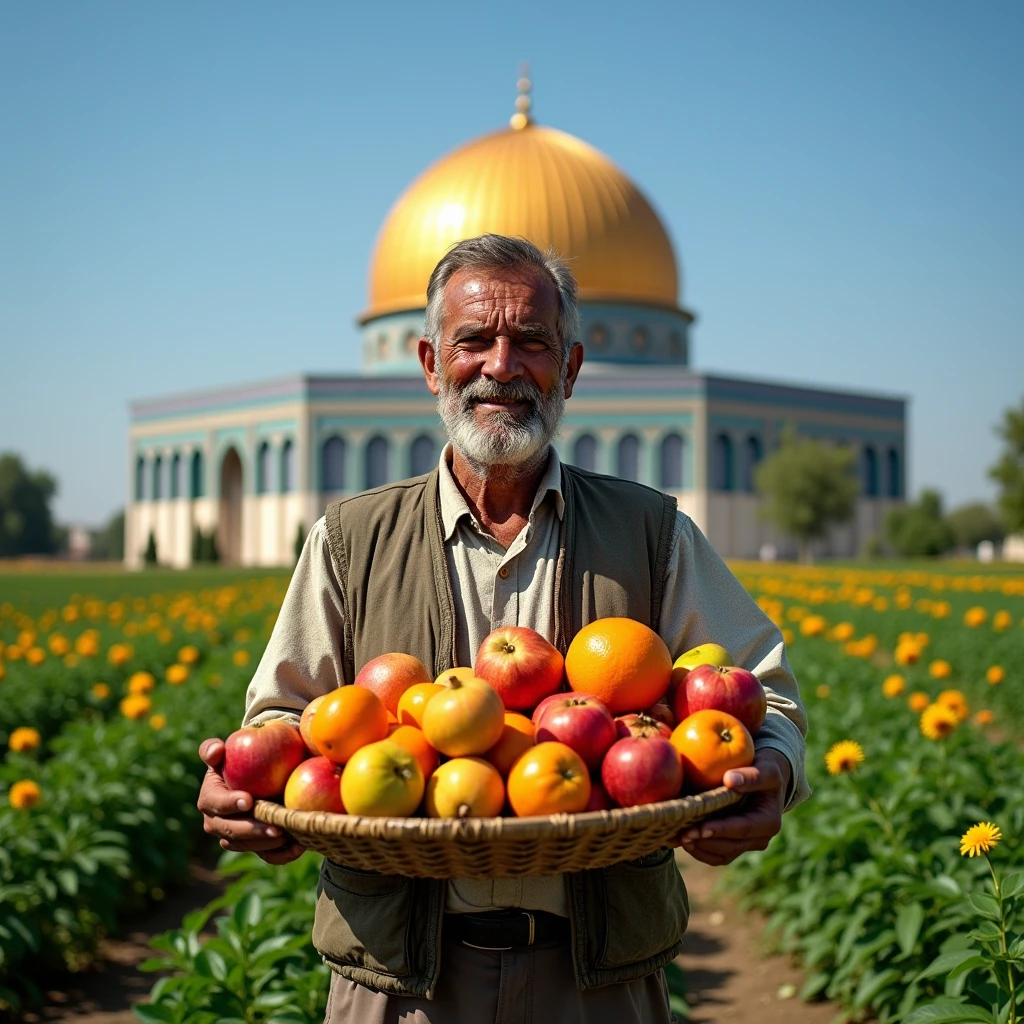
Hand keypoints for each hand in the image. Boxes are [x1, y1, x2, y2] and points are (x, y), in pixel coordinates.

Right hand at [197, 738, 303, 864]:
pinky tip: (298, 847)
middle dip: (253, 830)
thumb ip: (215, 749)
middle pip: (231, 831)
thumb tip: (217, 749)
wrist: (258, 775)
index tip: (248, 801)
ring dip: (266, 844)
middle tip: (275, 827)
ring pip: (247, 846)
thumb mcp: (228, 751)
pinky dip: (281, 855)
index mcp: (209, 798)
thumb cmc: (240, 760)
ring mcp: (234, 837)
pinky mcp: (254, 846)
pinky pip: (265, 856)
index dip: (230, 803)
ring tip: (287, 835)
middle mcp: (216, 823)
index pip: (216, 803)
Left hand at [675, 748, 790, 865]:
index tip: (701, 828)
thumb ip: (752, 775)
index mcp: (769, 821)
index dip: (722, 830)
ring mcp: (746, 844)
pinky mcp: (734, 845)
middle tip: (683, 835)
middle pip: (731, 847)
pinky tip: (682, 840)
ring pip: (722, 855)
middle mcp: (760, 838)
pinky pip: (717, 856)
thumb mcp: (766, 769)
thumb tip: (730, 779)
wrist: (762, 778)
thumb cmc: (764, 769)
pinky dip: (700, 851)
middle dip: (706, 842)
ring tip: (679, 838)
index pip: (744, 828)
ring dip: (700, 849)